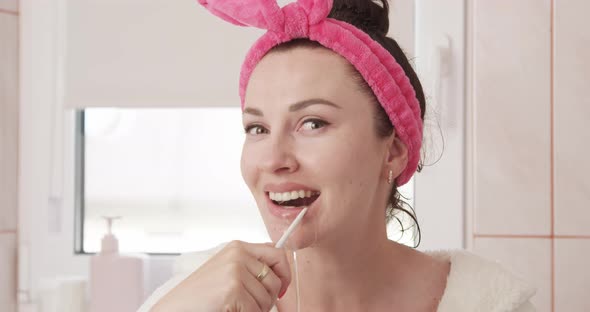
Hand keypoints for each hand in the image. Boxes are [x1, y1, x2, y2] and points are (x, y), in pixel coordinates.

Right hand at [151, 241, 290, 311]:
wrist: (176, 309)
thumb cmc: (199, 296)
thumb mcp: (226, 270)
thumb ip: (250, 266)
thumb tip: (280, 273)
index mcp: (237, 247)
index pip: (277, 253)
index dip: (284, 273)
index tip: (282, 288)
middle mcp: (238, 255)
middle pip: (276, 278)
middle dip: (271, 297)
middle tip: (256, 305)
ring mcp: (235, 271)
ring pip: (268, 298)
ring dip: (257, 309)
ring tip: (237, 308)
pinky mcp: (233, 289)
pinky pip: (257, 310)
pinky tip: (230, 310)